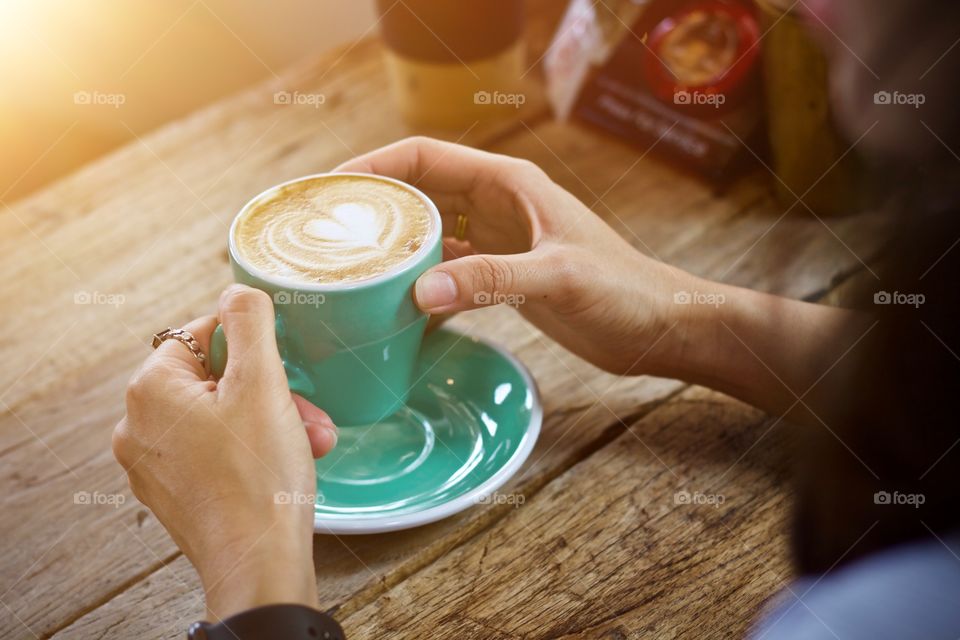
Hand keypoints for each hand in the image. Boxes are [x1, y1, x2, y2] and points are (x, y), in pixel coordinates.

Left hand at [112, 285, 337, 620]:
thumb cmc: (260, 476)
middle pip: (216, 379)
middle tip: (308, 414)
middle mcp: (139, 425)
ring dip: (272, 421)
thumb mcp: (263, 383)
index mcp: (151, 388)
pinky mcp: (173, 494)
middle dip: (272, 392)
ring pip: (221, 417)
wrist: (259, 563)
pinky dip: (253, 450)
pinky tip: (288, 463)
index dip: (253, 345)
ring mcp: (153, 464)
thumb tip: (238, 290)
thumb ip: (250, 322)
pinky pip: (215, 451)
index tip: (284, 369)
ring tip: (311, 442)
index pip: (203, 333)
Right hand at [336, 137, 689, 374]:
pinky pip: (447, 272)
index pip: (425, 157)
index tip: (329, 189)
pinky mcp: (501, 276)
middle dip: (372, 210)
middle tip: (323, 236)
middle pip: (418, 194)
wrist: (658, 328)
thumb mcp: (560, 278)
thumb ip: (493, 280)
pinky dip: (421, 286)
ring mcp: (497, 241)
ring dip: (393, 251)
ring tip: (347, 274)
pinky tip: (396, 311)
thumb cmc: (624, 290)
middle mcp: (496, 205)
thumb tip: (421, 291)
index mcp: (508, 183)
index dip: (374, 165)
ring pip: (428, 235)